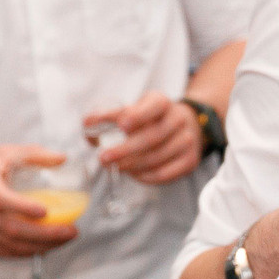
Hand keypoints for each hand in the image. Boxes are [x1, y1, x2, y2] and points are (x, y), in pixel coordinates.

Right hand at [0, 145, 76, 257]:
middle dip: (46, 234)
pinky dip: (31, 252)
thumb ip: (31, 154)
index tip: (44, 210)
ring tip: (67, 238)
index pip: (1, 200)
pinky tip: (49, 246)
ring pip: (14, 245)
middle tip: (72, 230)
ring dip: (44, 245)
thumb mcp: (1, 155)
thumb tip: (62, 158)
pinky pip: (9, 253)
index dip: (21, 207)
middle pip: (13, 230)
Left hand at [86, 92, 202, 185]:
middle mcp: (178, 120)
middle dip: (126, 149)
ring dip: (133, 165)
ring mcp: (187, 141)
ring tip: (115, 167)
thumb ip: (108, 116)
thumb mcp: (132, 110)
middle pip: (152, 137)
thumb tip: (88, 125)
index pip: (153, 106)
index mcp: (162, 103)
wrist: (185, 127)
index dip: (138, 115)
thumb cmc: (150, 120)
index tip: (122, 125)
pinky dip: (146, 176)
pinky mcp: (189, 161)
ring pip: (157, 157)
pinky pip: (165, 173)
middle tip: (104, 157)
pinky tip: (133, 174)